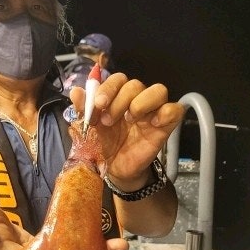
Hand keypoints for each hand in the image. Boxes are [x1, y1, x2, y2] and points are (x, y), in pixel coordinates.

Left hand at [69, 73, 184, 183]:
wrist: (115, 169)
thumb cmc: (104, 146)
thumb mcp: (89, 129)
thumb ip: (83, 110)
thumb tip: (75, 91)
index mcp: (117, 97)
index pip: (118, 79)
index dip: (107, 88)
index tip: (97, 105)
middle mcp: (136, 100)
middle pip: (135, 84)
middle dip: (119, 100)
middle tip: (107, 120)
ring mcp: (152, 111)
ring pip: (158, 90)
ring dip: (141, 102)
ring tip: (130, 119)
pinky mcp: (166, 125)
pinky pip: (175, 109)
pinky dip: (165, 112)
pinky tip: (152, 123)